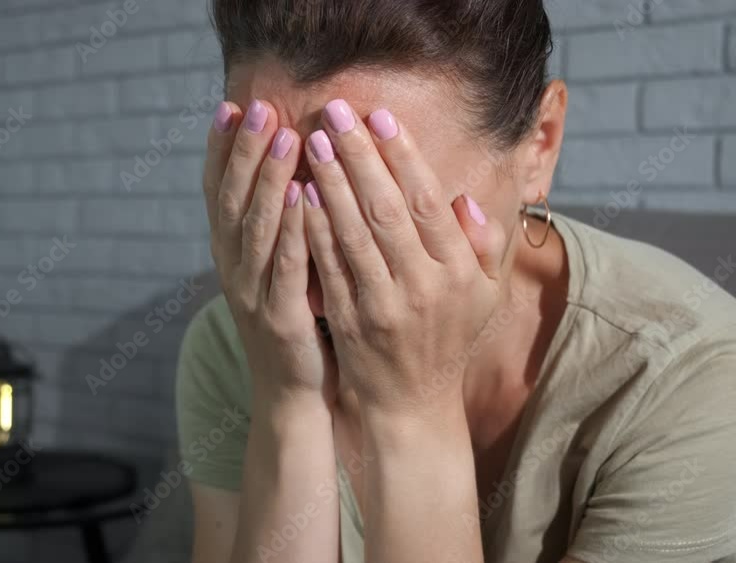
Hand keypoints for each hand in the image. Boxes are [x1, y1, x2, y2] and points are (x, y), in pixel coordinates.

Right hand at [203, 99, 336, 401]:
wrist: (294, 392)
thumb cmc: (293, 321)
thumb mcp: (275, 268)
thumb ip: (275, 225)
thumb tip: (289, 169)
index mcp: (229, 255)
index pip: (216, 192)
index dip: (221, 150)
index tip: (230, 106)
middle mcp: (232, 269)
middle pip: (232, 200)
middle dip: (244, 152)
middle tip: (257, 107)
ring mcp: (252, 293)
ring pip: (257, 228)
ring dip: (269, 180)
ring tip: (285, 137)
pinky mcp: (280, 317)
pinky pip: (287, 266)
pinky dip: (294, 230)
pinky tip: (306, 197)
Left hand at [301, 99, 504, 413]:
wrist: (412, 402)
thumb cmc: (447, 338)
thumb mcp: (483, 295)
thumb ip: (484, 246)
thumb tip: (465, 200)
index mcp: (458, 272)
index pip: (428, 203)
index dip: (403, 157)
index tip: (380, 117)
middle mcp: (422, 285)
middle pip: (386, 210)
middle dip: (359, 157)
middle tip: (335, 113)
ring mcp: (382, 304)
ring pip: (353, 234)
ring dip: (331, 184)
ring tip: (312, 142)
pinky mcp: (348, 319)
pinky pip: (329, 266)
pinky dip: (313, 229)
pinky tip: (298, 195)